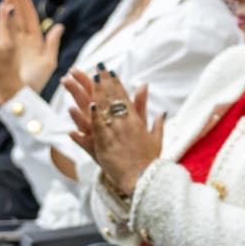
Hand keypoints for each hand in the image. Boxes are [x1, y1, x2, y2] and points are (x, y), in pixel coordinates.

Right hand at [0, 0, 63, 92]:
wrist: (21, 95)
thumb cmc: (37, 82)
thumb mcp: (49, 62)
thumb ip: (53, 43)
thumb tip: (59, 26)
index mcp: (36, 42)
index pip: (31, 19)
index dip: (26, 5)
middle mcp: (23, 40)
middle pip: (20, 16)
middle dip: (15, 0)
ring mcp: (12, 44)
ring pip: (10, 21)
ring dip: (7, 6)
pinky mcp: (3, 49)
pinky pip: (1, 31)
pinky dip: (0, 19)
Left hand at [65, 66, 160, 192]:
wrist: (145, 178)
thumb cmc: (150, 161)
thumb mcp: (156, 138)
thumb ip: (157, 123)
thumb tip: (162, 112)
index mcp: (136, 121)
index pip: (124, 96)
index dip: (115, 82)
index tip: (109, 70)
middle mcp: (125, 123)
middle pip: (112, 98)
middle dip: (103, 80)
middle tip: (96, 66)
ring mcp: (115, 133)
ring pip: (103, 108)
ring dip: (94, 92)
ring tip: (87, 78)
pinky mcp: (105, 145)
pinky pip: (96, 128)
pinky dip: (89, 117)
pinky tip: (83, 106)